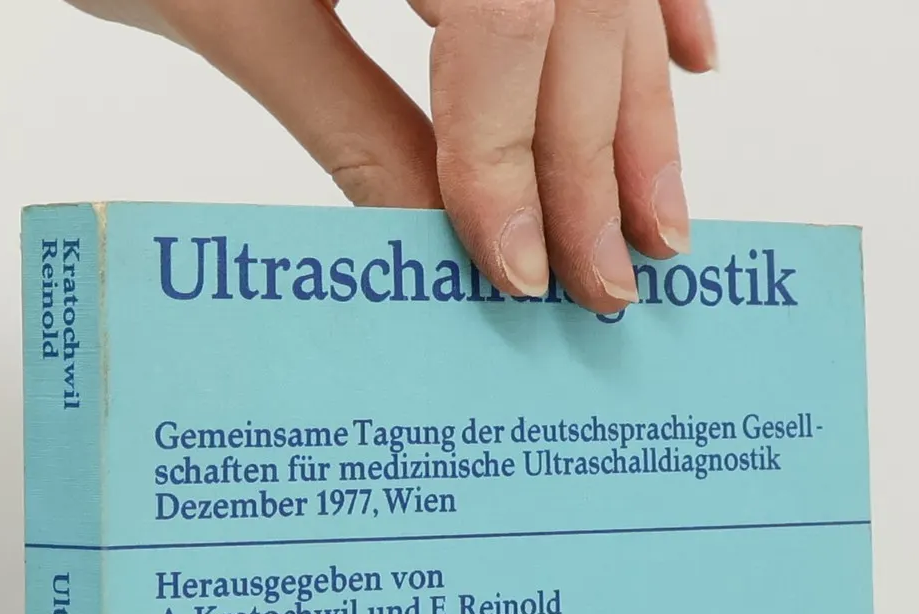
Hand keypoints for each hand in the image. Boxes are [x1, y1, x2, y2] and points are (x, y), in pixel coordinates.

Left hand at [67, 0, 717, 315]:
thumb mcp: (231, 10)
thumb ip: (349, 120)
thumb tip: (439, 239)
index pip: (507, 21)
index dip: (520, 157)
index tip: (525, 268)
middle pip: (578, 4)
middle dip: (597, 155)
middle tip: (607, 281)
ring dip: (638, 98)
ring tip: (655, 212)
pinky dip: (650, 2)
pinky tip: (688, 61)